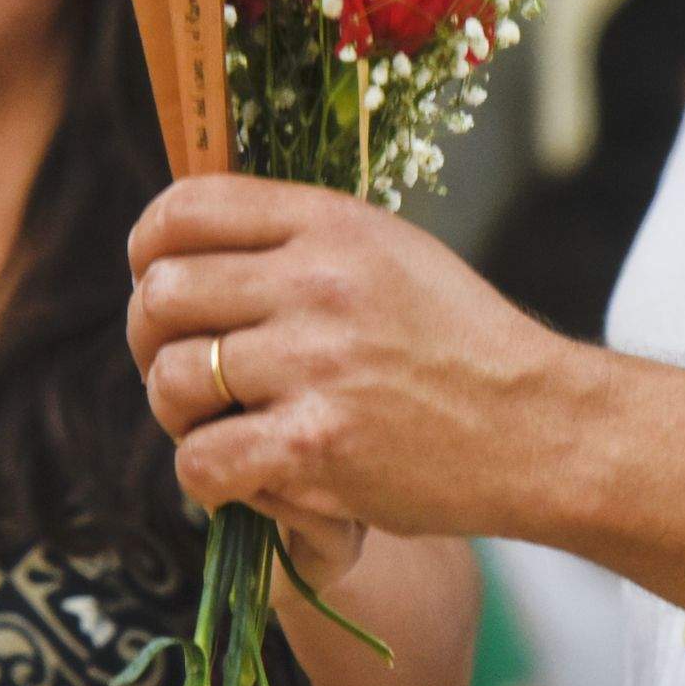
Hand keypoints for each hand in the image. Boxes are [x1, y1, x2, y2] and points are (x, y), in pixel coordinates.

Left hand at [126, 176, 578, 540]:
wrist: (535, 426)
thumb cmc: (459, 342)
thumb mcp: (388, 251)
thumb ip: (298, 240)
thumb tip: (191, 244)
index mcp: (329, 223)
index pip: (185, 208)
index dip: (148, 249)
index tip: (157, 282)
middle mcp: (314, 283)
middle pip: (162, 295)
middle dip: (151, 340)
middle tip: (187, 371)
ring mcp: (313, 365)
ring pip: (171, 381)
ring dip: (179, 414)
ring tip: (221, 425)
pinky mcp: (314, 446)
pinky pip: (200, 461)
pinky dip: (209, 477)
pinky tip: (248, 475)